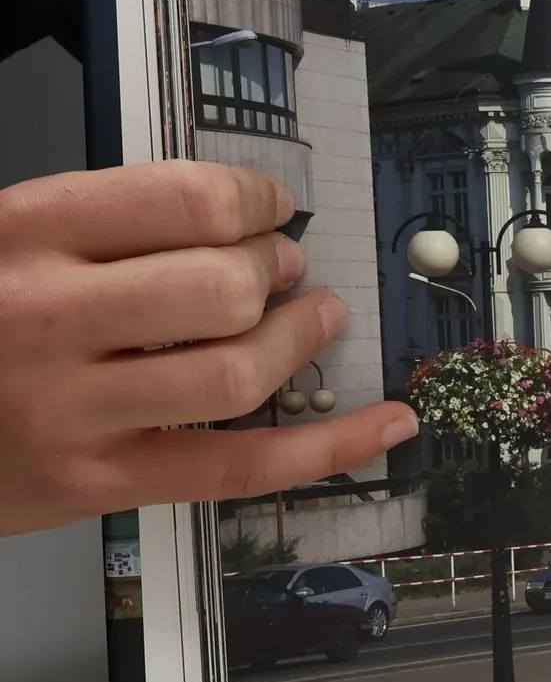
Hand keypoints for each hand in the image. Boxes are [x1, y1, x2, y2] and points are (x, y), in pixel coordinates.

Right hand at [0, 161, 416, 536]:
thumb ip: (96, 224)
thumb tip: (224, 218)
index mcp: (21, 233)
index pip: (184, 199)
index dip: (252, 200)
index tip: (267, 209)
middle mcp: (46, 316)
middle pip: (222, 285)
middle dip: (276, 272)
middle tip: (283, 270)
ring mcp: (72, 407)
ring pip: (238, 371)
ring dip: (301, 341)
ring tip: (314, 320)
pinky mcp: (96, 482)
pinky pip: (239, 467)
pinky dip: (328, 448)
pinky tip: (384, 423)